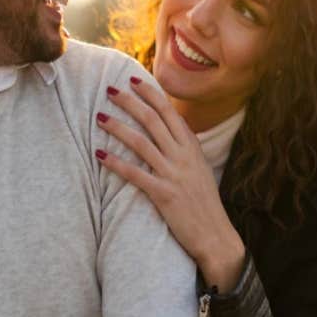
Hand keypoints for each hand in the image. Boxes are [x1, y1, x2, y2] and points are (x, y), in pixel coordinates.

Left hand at [96, 77, 245, 290]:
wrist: (216, 236)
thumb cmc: (204, 203)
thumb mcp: (200, 169)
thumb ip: (185, 148)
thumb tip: (172, 128)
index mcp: (192, 148)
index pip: (169, 112)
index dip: (150, 94)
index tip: (133, 80)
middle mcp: (183, 156)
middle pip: (153, 120)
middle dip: (129, 102)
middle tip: (109, 90)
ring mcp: (174, 174)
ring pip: (141, 142)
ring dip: (118, 127)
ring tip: (99, 117)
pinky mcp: (164, 194)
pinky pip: (135, 174)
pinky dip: (116, 163)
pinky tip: (100, 154)